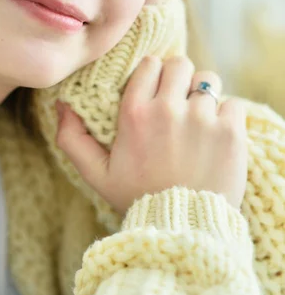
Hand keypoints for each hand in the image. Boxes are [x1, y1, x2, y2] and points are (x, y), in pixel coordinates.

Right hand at [56, 56, 247, 213]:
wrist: (184, 230)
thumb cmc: (138, 198)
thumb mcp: (96, 173)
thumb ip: (72, 137)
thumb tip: (61, 103)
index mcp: (135, 113)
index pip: (149, 64)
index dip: (153, 74)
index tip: (156, 90)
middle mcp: (168, 109)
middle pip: (180, 64)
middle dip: (178, 78)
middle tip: (178, 100)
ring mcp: (202, 119)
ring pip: (207, 80)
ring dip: (203, 95)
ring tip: (198, 117)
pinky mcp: (230, 132)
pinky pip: (232, 103)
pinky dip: (227, 115)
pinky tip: (216, 135)